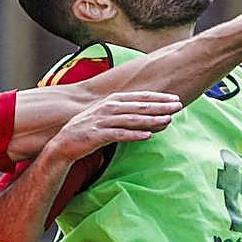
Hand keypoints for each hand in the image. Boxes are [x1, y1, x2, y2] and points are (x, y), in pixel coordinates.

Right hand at [44, 91, 180, 163]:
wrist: (64, 144)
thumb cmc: (88, 131)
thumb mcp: (106, 117)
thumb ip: (126, 115)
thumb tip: (149, 117)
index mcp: (112, 101)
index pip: (140, 97)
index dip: (158, 97)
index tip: (175, 99)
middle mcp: (108, 108)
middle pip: (139, 106)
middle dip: (160, 106)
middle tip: (178, 106)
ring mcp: (103, 121)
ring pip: (132, 119)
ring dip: (152, 119)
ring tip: (168, 120)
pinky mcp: (98, 135)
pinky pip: (119, 134)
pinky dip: (134, 135)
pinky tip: (148, 136)